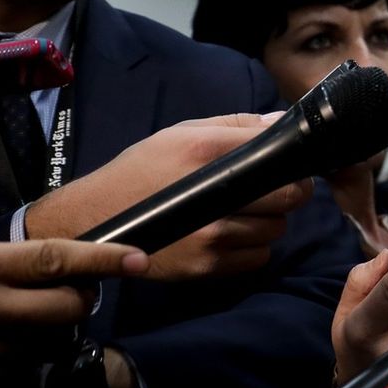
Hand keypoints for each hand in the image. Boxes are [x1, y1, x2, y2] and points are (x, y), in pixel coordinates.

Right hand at [0, 240, 146, 387]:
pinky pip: (21, 370)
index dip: (103, 258)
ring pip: (52, 343)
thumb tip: (62, 268)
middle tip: (67, 296)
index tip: (138, 260)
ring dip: (49, 335)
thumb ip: (3, 265)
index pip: (54, 259)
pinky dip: (18, 360)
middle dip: (79, 301)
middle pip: (70, 306)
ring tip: (14, 324)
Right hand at [24, 114, 312, 278]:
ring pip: (277, 229)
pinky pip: (259, 257)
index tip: (292, 164)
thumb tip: (279, 121)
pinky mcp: (207, 265)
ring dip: (271, 221)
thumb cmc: (140, 171)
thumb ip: (232, 125)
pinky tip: (232, 235)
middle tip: (274, 190)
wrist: (93, 219)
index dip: (294, 160)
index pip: (278, 156)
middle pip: (290, 196)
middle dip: (290, 192)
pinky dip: (255, 247)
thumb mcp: (178, 135)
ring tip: (246, 212)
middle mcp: (214, 196)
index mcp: (206, 152)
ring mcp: (212, 235)